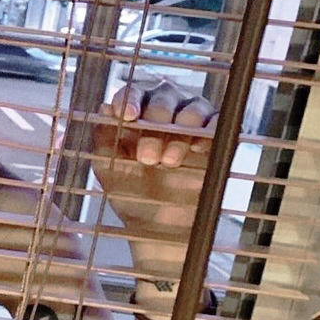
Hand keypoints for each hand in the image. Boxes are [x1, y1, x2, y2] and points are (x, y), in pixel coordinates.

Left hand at [91, 81, 216, 268]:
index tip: (127, 115)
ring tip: (168, 161)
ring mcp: (190, 124)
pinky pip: (218, 121)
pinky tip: (199, 147)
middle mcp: (163, 113)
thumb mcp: (107, 168)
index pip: (132, 93)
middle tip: (148, 156)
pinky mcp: (214, 139)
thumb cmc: (129, 194)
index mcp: (135, 115)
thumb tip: (100, 109)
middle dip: (156, 121)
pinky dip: (211, 128)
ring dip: (182, 129)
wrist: (156, 227)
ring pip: (193, 106)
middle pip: (164, 95)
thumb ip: (101, 139)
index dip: (130, 99)